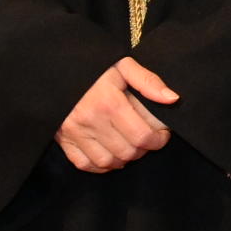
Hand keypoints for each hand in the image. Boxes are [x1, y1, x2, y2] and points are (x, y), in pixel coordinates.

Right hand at [57, 57, 176, 172]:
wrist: (58, 70)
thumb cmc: (94, 69)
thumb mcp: (123, 65)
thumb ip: (148, 81)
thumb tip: (172, 99)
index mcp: (109, 102)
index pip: (142, 136)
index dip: (158, 140)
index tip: (162, 134)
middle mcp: (90, 120)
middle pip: (127, 152)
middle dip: (143, 149)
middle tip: (146, 139)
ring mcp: (74, 132)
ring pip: (108, 162)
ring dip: (124, 158)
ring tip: (129, 145)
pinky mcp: (63, 139)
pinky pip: (84, 164)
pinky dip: (100, 165)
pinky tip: (110, 153)